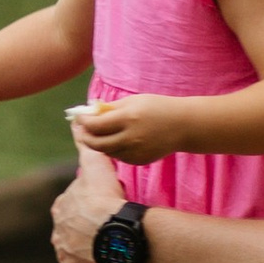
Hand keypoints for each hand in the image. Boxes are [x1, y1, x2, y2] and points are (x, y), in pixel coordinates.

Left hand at [52, 146, 124, 262]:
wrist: (113, 237)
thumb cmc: (106, 202)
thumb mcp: (97, 170)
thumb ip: (88, 148)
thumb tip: (76, 123)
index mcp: (62, 208)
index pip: (77, 201)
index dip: (94, 201)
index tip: (109, 204)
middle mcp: (58, 232)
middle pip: (75, 226)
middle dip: (89, 227)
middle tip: (111, 226)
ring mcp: (66, 255)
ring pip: (79, 250)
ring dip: (91, 251)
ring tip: (111, 250)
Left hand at [71, 93, 190, 164]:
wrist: (184, 125)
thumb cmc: (158, 108)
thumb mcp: (134, 101)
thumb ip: (110, 108)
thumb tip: (89, 113)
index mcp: (128, 119)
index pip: (95, 125)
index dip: (83, 122)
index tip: (79, 118)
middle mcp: (130, 138)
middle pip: (96, 143)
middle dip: (85, 137)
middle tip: (81, 130)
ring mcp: (135, 152)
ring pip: (106, 151)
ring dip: (99, 143)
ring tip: (100, 133)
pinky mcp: (139, 161)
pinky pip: (118, 156)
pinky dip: (113, 149)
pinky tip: (118, 140)